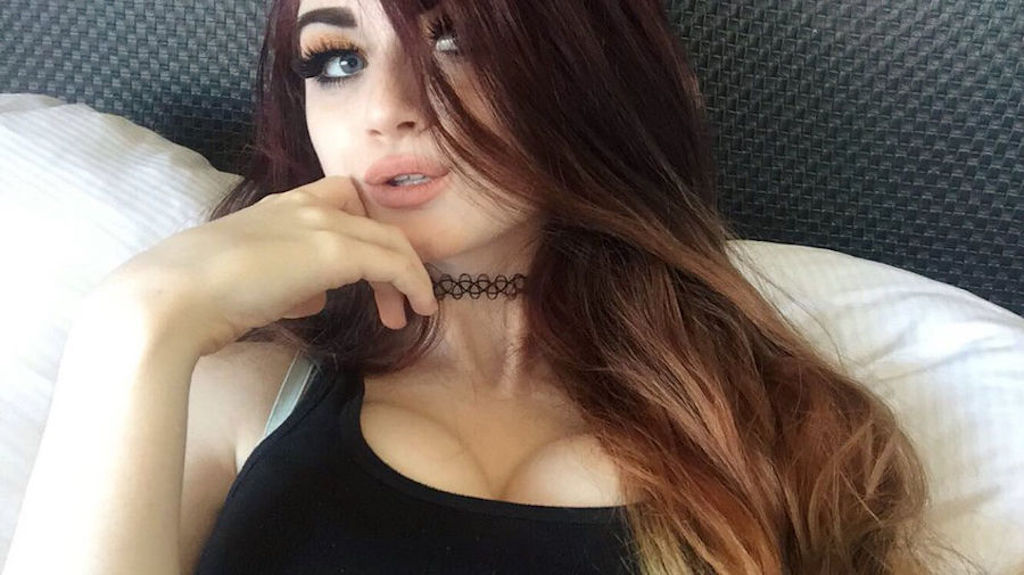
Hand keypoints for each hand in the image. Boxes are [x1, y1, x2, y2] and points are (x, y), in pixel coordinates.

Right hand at [89, 175, 437, 356]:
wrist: (171, 299)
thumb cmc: (197, 298)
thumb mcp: (252, 284)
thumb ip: (289, 284)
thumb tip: (317, 296)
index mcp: (279, 208)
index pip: (341, 204)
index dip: (366, 238)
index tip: (373, 280)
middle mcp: (303, 205)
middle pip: (373, 221)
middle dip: (394, 260)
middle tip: (400, 303)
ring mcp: (319, 223)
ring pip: (389, 239)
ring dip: (408, 276)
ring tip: (414, 312)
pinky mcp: (333, 249)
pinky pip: (392, 262)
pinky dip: (413, 283)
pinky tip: (419, 309)